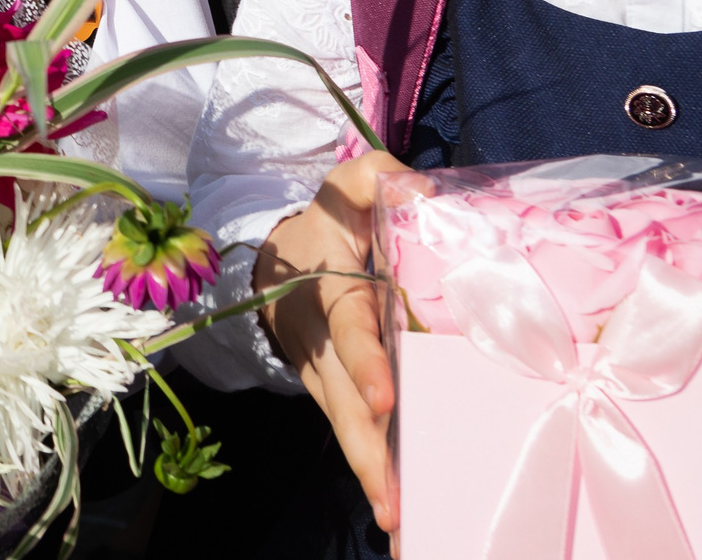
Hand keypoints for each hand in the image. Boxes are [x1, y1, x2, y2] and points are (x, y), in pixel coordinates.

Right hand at [256, 151, 410, 534]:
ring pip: (349, 432)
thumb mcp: (344, 189)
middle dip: (368, 454)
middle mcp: (328, 348)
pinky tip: (403, 516)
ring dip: (372, 478)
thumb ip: (375, 178)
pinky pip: (360, 437)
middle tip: (391, 501)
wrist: (281, 263)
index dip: (365, 364)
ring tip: (398, 524)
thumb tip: (420, 186)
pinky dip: (377, 475)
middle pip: (345, 407)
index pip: (350, 334)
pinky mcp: (343, 397)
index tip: (385, 399)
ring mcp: (332, 380)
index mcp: (332, 297)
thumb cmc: (327, 226)